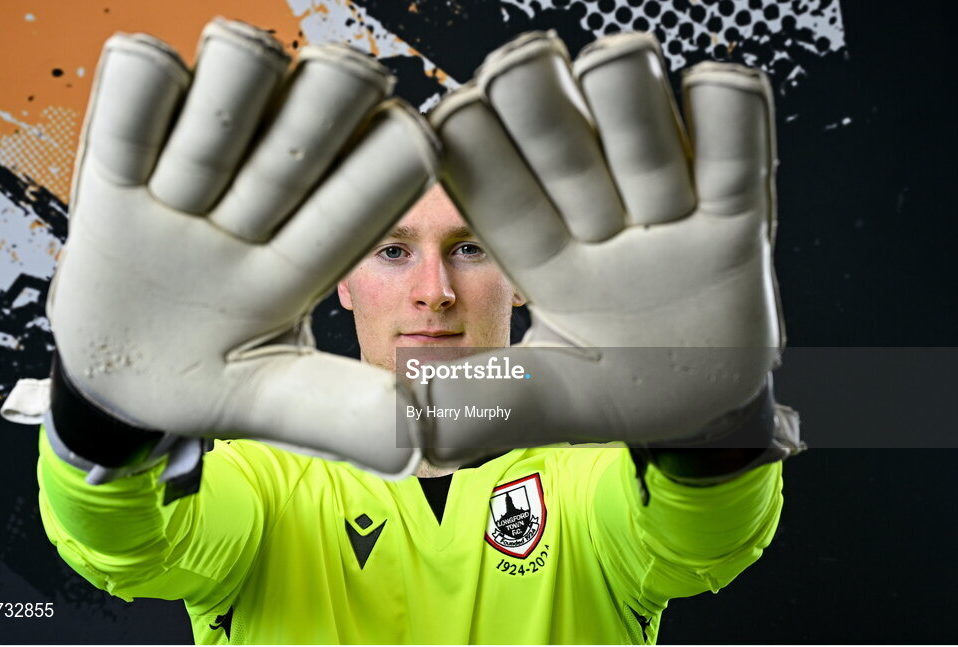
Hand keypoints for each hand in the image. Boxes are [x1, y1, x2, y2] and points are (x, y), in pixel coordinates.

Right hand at [49, 18, 436, 476]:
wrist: (114, 367)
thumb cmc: (210, 380)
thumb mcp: (274, 401)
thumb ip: (348, 414)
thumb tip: (428, 440)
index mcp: (325, 234)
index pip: (386, 172)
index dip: (392, 162)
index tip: (399, 160)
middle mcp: (277, 175)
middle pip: (329, 91)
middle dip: (317, 117)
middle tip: (266, 186)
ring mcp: (205, 148)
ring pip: (243, 61)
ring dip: (221, 115)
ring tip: (182, 192)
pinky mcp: (130, 138)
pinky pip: (141, 74)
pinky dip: (142, 99)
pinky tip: (137, 162)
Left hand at [424, 31, 782, 462]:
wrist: (708, 405)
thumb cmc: (615, 396)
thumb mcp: (549, 405)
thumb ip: (481, 406)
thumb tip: (400, 427)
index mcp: (538, 254)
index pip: (496, 193)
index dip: (475, 153)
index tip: (455, 119)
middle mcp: (595, 213)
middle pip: (561, 139)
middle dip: (539, 105)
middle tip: (519, 68)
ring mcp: (667, 206)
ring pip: (641, 126)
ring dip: (625, 95)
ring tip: (618, 65)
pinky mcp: (737, 211)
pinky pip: (738, 147)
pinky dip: (730, 110)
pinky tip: (713, 81)